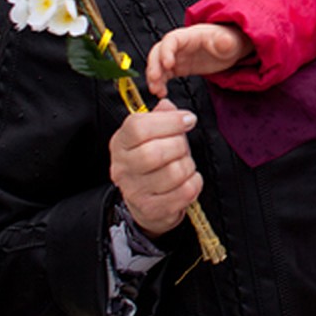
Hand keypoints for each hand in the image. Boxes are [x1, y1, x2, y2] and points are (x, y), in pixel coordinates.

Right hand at [109, 100, 202, 237]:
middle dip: (180, 145)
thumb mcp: (152, 134)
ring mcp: (135, 191)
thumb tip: (168, 106)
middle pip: (156, 152)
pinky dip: (194, 182)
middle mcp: (123, 168)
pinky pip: (185, 191)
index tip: (188, 120)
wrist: (146, 202)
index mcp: (121, 143)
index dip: (170, 121)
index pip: (139, 127)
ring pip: (174, 172)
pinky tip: (188, 180)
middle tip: (183, 146)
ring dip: (188, 165)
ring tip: (184, 164)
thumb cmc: (153, 162)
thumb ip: (161, 116)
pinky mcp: (152, 209)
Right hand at [146, 23, 251, 97]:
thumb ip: (225, 42)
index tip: (168, 64)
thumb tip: (224, 41)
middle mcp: (180, 45)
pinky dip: (160, 83)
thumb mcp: (230, 41)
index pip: (171, 40)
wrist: (232, 49)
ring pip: (158, 64)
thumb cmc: (229, 41)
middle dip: (154, 65)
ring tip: (156, 90)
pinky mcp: (179, 67)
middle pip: (159, 51)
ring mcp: (178, 56)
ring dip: (154, 77)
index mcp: (190, 36)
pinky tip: (161, 92)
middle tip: (155, 79)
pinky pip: (164, 74)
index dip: (166, 51)